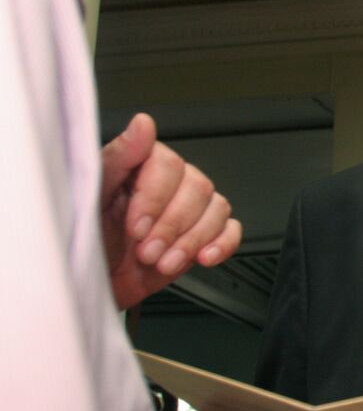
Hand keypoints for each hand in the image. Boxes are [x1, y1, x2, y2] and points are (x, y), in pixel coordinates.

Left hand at [101, 113, 241, 308]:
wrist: (91, 285)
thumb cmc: (84, 242)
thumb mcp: (88, 198)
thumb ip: (117, 158)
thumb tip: (143, 124)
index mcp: (140, 167)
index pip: (168, 165)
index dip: (156, 198)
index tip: (137, 227)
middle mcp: (169, 184)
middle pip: (198, 187)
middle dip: (172, 226)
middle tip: (146, 251)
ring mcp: (189, 210)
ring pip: (216, 209)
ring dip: (192, 241)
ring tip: (163, 262)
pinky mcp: (203, 236)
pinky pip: (230, 230)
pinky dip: (223, 244)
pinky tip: (204, 257)